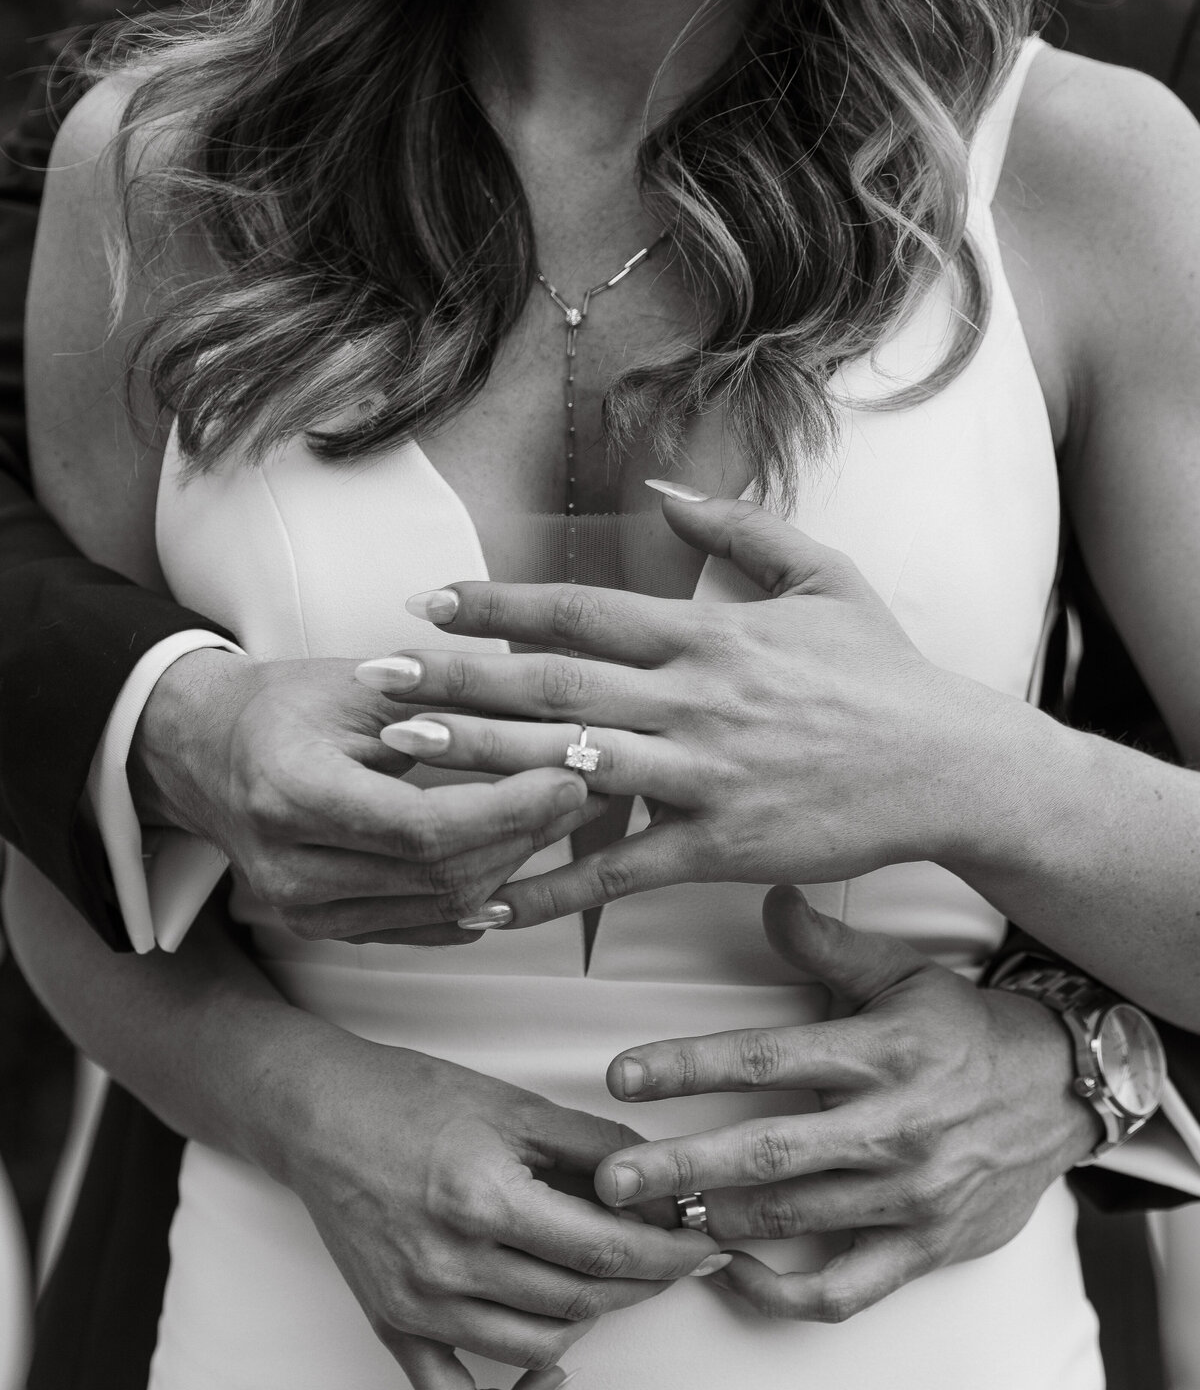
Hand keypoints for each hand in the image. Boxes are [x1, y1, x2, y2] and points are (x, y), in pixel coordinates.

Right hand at [131, 650, 601, 942]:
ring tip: (557, 820)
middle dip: (524, 834)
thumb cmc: (284, 704)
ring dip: (510, 866)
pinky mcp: (317, 928)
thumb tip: (553, 723)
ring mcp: (298, 907)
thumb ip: (449, 709)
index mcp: (288, 790)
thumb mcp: (360, 684)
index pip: (422, 825)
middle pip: (437, 873)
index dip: (508, 809)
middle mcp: (286, 864)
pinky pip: (417, 928)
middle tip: (582, 790)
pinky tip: (514, 868)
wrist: (204, 751)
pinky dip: (474, 901)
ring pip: (437, 907)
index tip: (569, 776)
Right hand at [280, 1031, 720, 1389]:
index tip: (705, 1244)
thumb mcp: (517, 1107)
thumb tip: (663, 1187)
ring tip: (618, 1282)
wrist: (320, 1116)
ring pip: (539, 1346)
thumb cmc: (415, 1099)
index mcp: (485, 1200)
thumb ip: (596, 1149)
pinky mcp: (395, 1328)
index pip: (606, 1253)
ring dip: (597, 1322)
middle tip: (679, 1257)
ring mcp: (420, 1306)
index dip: (669, 1253)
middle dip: (647, 1283)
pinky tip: (553, 1371)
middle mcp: (451, 1264)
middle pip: (582, 1303)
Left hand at [357, 491, 1022, 926]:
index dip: (497, 606)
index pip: (581, 613)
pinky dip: (552, 883)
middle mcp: (694, 699)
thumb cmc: (887, 673)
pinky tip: (492, 896)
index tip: (427, 603)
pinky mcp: (721, 847)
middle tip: (375, 679)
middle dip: (457, 680)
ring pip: (570, 768)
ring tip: (400, 764)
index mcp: (710, 634)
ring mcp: (704, 775)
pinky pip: (621, 868)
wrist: (951, 766)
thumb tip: (663, 493)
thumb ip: (738, 529)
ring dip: (479, 765)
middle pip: (553, 686)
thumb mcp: (825, 576)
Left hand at [586, 886, 1099, 1321]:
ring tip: (651, 1219)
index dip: (689, 1067)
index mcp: (878, 1053)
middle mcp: (892, 1127)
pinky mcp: (926, 1248)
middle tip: (614, 1180)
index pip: (767, 1059)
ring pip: (796, 1219)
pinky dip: (783, 1296)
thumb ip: (828, 946)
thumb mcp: (903, 974)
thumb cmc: (965, 1029)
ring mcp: (910, 1195)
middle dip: (683, 1167)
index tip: (621, 1075)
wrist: (1063, 1091)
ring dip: (717, 1222)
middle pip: (770, 1152)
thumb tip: (768, 898)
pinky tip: (732, 1275)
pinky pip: (845, 1292)